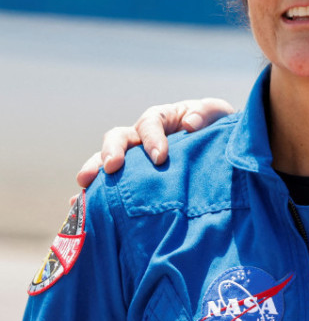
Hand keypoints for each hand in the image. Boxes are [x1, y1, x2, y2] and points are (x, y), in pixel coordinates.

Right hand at [75, 98, 234, 187]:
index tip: (160, 157)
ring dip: (94, 170)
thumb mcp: (217, 114)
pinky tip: (77, 207)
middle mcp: (140, 137)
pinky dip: (90, 194)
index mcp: (160, 119)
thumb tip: (189, 124)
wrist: (218, 150)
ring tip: (85, 185)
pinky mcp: (130, 180)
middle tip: (112, 167)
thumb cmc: (216, 127)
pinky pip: (106, 185)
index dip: (152, 139)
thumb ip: (206, 113)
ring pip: (104, 160)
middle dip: (112, 151)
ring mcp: (132, 158)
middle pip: (118, 138)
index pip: (149, 124)